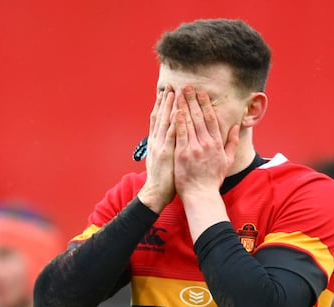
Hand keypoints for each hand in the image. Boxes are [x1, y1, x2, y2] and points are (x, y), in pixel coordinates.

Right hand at [138, 88, 176, 212]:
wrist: (156, 193)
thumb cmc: (163, 179)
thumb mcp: (161, 160)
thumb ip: (164, 148)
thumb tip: (168, 140)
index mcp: (156, 142)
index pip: (158, 120)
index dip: (161, 106)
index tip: (166, 93)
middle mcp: (156, 141)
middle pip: (160, 117)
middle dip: (164, 101)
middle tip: (169, 86)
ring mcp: (160, 147)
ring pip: (164, 122)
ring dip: (168, 107)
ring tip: (173, 92)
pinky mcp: (166, 153)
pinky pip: (172, 135)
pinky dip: (174, 122)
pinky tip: (178, 112)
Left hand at [173, 85, 239, 199]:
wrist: (201, 195)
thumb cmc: (213, 180)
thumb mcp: (227, 161)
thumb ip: (232, 143)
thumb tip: (235, 127)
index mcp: (216, 144)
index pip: (211, 119)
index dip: (206, 104)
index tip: (201, 93)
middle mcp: (206, 144)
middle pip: (199, 117)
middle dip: (192, 100)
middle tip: (187, 86)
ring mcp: (194, 148)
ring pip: (189, 122)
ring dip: (183, 106)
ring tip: (178, 93)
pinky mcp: (182, 154)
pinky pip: (180, 134)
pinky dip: (178, 121)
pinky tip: (174, 110)